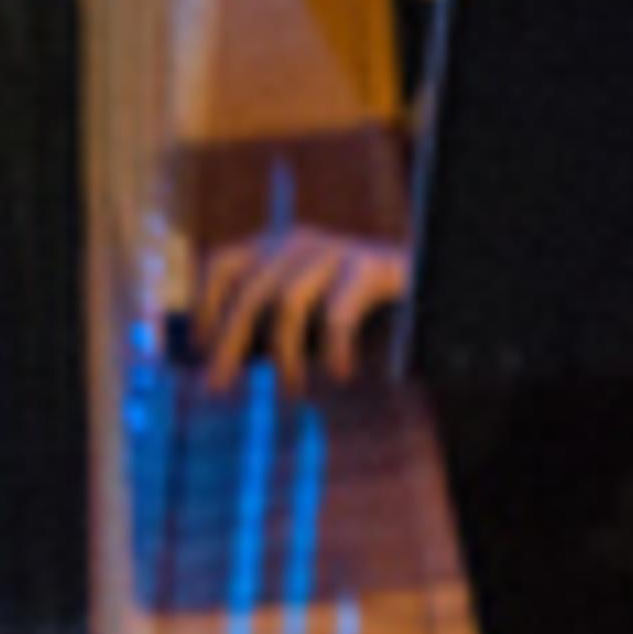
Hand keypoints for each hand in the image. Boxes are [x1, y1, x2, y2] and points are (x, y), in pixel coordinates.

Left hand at [195, 223, 409, 398]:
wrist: (432, 282)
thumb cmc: (356, 306)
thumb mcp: (304, 311)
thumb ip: (266, 329)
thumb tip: (219, 369)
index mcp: (275, 247)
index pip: (221, 264)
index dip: (205, 305)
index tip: (200, 348)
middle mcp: (299, 242)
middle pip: (249, 291)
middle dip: (231, 343)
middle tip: (222, 388)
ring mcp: (335, 250)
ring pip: (289, 302)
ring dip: (284, 354)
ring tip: (291, 391)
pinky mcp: (369, 266)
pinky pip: (338, 313)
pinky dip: (333, 349)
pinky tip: (340, 374)